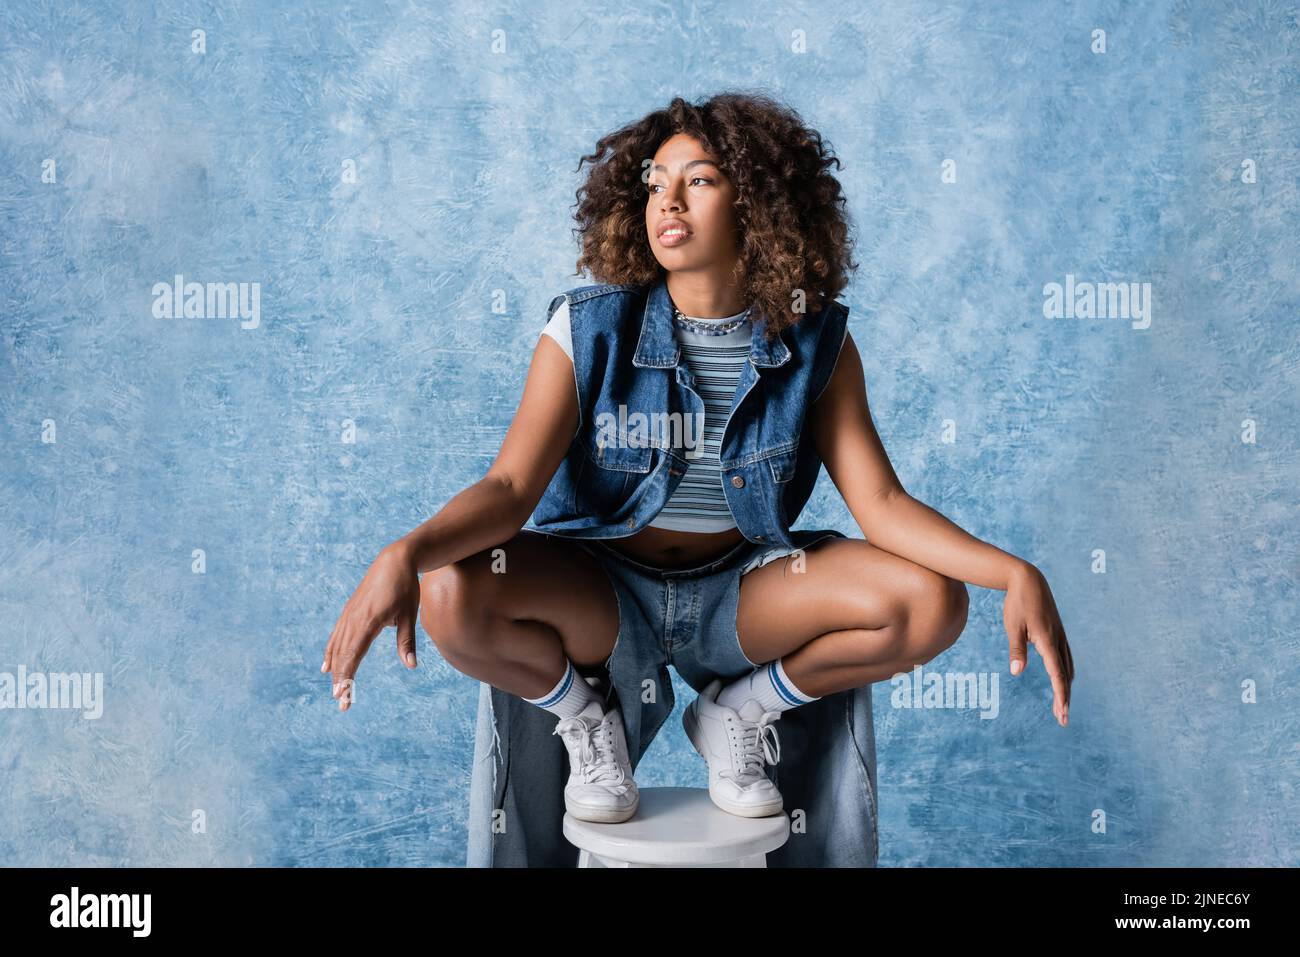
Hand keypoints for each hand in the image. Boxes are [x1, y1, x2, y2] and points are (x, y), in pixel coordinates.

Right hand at [322, 541, 421, 711]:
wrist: (394, 560)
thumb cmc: (405, 587)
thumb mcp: (409, 614)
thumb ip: (407, 641)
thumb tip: (411, 665)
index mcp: (369, 621)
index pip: (354, 655)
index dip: (347, 676)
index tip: (343, 695)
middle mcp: (354, 619)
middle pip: (342, 655)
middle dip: (341, 681)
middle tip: (341, 703)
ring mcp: (349, 615)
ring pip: (336, 647)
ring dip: (335, 670)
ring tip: (336, 691)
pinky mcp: (349, 612)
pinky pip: (336, 637)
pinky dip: (331, 653)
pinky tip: (327, 667)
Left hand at [1003, 563, 1074, 726]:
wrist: (1027, 579)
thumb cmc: (1017, 603)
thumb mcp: (1012, 626)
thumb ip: (1016, 650)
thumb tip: (1017, 672)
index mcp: (1047, 641)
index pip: (1057, 675)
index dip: (1061, 696)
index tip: (1063, 713)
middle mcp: (1058, 640)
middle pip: (1065, 675)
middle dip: (1065, 697)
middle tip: (1062, 718)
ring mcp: (1060, 635)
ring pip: (1068, 666)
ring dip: (1066, 686)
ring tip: (1062, 705)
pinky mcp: (1058, 631)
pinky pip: (1065, 656)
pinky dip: (1066, 672)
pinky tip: (1062, 678)